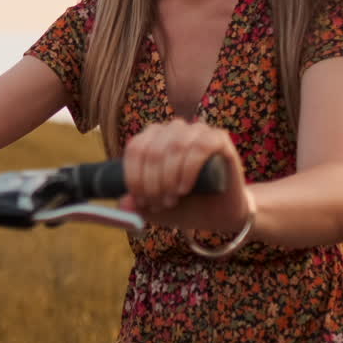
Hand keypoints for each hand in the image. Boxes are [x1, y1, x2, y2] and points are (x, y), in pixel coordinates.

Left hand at [116, 119, 254, 233]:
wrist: (218, 213)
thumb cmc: (183, 205)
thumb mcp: (154, 208)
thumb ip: (136, 206)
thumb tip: (123, 203)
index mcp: (152, 138)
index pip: (135, 149)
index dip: (134, 177)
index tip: (140, 201)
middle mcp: (173, 129)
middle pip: (153, 150)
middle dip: (152, 182)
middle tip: (158, 204)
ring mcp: (197, 130)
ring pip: (175, 146)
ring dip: (170, 178)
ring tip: (172, 199)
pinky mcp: (220, 138)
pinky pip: (201, 146)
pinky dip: (188, 169)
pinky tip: (185, 188)